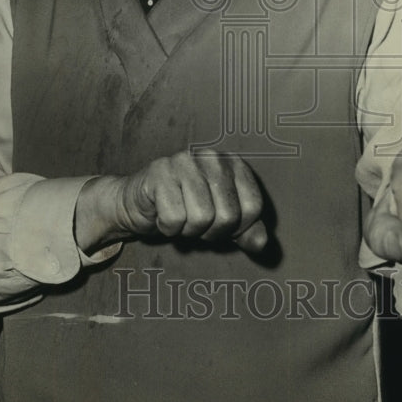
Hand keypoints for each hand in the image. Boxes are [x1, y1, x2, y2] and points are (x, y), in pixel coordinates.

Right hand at [75, 151, 266, 255]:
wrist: (140, 203)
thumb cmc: (186, 208)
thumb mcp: (222, 220)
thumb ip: (246, 231)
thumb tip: (261, 244)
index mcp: (234, 164)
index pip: (253, 208)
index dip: (238, 228)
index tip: (220, 224)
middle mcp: (212, 157)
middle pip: (228, 216)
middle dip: (211, 231)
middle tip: (195, 222)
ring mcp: (185, 161)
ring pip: (201, 218)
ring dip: (188, 230)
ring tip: (180, 216)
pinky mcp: (160, 172)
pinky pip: (174, 219)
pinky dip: (168, 227)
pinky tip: (163, 214)